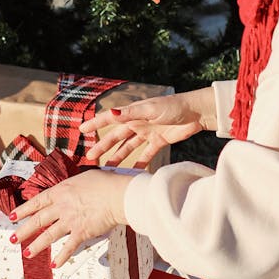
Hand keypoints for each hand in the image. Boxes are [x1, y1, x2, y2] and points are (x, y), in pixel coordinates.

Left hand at [10, 169, 130, 266]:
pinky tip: (54, 265)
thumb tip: (72, 188)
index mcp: (61, 191)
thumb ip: (73, 186)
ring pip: (48, 235)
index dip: (23, 210)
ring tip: (27, 254)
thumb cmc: (105, 183)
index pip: (37, 202)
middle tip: (13, 238)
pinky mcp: (81, 232)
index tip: (12, 216)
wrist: (117, 195)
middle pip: (38, 220)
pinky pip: (68, 247)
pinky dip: (61, 257)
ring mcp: (70, 221)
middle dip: (24, 230)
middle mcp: (62, 206)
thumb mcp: (84, 177)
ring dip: (37, 246)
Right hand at [79, 87, 216, 165]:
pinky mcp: (159, 142)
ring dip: (118, 157)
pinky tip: (131, 173)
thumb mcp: (151, 109)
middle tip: (91, 157)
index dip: (95, 124)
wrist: (196, 112)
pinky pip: (145, 155)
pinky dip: (138, 163)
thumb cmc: (173, 106)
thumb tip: (112, 113)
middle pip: (116, 137)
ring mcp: (148, 133)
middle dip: (103, 146)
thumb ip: (131, 113)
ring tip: (107, 168)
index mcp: (133, 113)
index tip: (82, 131)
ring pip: (128, 147)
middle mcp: (138, 123)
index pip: (110, 119)